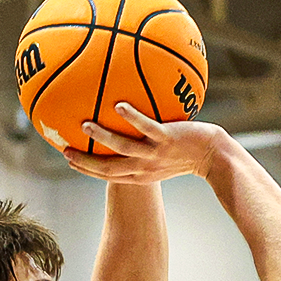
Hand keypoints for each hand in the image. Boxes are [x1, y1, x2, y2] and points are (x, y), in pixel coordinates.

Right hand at [66, 103, 229, 183]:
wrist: (215, 156)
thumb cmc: (189, 153)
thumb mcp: (163, 155)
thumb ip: (145, 145)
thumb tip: (127, 124)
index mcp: (141, 174)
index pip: (108, 175)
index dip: (87, 169)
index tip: (69, 159)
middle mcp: (145, 167)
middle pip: (109, 168)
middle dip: (86, 162)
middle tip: (65, 151)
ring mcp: (156, 153)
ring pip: (124, 148)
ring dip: (103, 138)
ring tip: (85, 125)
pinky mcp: (168, 139)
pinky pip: (147, 128)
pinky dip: (133, 118)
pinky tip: (119, 106)